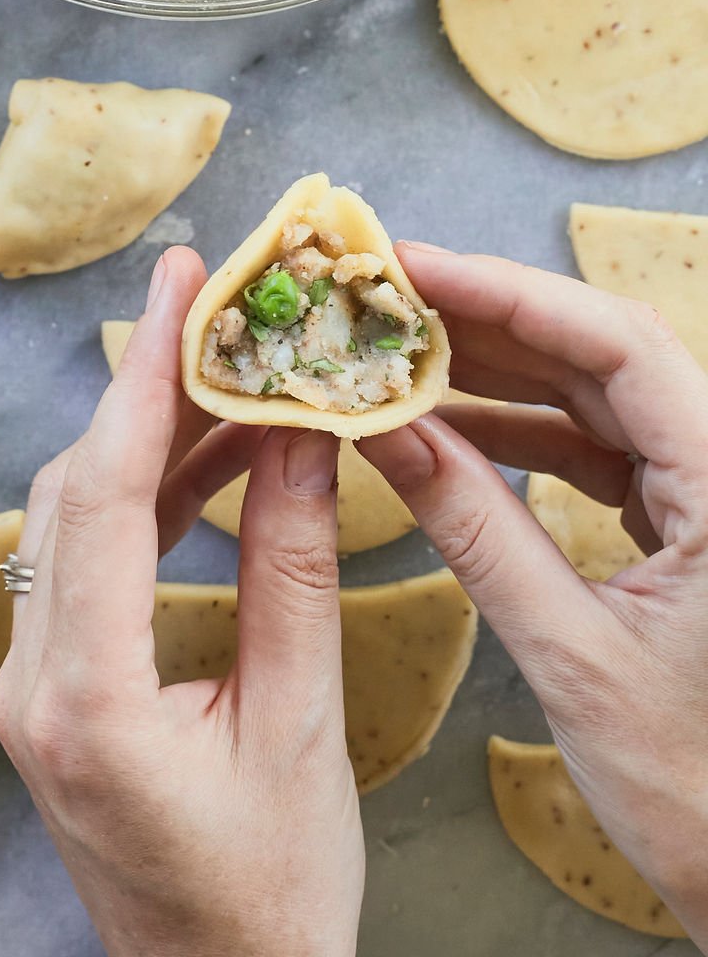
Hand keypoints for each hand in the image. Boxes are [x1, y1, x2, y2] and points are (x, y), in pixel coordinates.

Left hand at [0, 247, 364, 956]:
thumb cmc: (273, 893)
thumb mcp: (300, 725)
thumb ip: (293, 571)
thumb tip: (301, 436)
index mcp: (87, 700)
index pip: (104, 496)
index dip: (145, 378)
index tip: (180, 283)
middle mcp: (33, 688)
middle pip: (73, 491)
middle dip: (142, 388)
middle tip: (207, 305)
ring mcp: (30, 693)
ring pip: (70, 519)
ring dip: (145, 442)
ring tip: (227, 377)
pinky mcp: (52, 695)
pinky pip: (82, 563)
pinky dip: (142, 500)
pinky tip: (205, 466)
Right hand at [356, 243, 707, 946]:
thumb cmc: (695, 789)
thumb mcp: (572, 654)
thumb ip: (476, 530)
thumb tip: (385, 430)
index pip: (619, 346)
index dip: (510, 293)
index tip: (413, 269)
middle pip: (603, 352)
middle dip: (489, 317)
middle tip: (384, 295)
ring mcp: (706, 491)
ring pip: (595, 393)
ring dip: (495, 368)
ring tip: (396, 350)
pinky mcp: (682, 518)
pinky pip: (594, 445)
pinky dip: (517, 429)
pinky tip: (443, 423)